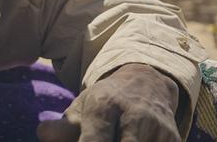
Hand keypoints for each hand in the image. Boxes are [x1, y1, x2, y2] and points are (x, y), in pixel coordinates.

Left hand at [37, 63, 181, 141]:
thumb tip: (42, 134)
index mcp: (104, 106)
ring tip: (115, 138)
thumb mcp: (82, 108)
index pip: (94, 141)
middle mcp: (135, 116)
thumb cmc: (106, 102)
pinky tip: (133, 140)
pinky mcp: (174, 140)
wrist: (148, 82)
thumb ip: (62, 128)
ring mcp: (158, 129)